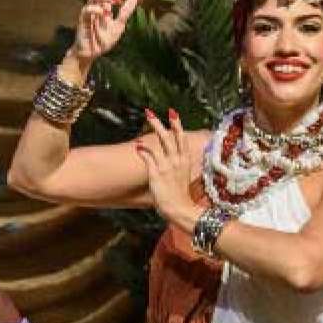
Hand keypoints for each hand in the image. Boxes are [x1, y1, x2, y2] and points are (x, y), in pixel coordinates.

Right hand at [66, 0, 139, 73]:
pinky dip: (98, 10)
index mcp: (103, 5)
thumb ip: (126, 12)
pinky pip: (88, 10)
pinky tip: (106, 14)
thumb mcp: (119, 25)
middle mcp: (94, 6)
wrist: (91, 54)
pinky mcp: (84, 21)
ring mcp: (88, 12)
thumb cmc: (102, 40)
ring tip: (116, 1)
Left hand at [136, 108, 201, 230]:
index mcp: (185, 161)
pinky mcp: (157, 173)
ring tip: (145, 121)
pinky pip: (149, 157)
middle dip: (160, 123)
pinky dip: (143, 150)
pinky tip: (137, 146)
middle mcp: (177, 160)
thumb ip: (182, 168)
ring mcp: (167, 166)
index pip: (182, 139)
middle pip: (169, 137)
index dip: (177, 125)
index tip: (172, 113)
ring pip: (159, 142)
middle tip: (149, 112)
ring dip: (153, 130)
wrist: (180, 209)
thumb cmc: (181, 197)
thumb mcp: (185, 178)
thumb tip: (180, 163)